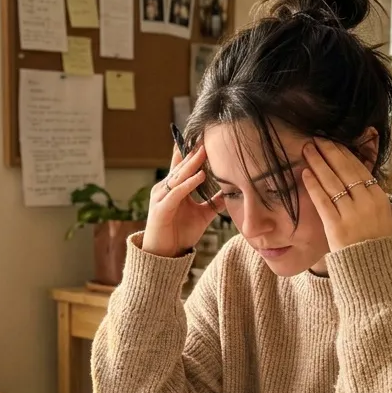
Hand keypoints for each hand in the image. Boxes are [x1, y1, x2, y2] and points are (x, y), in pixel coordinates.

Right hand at [141, 143, 215, 257]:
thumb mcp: (202, 214)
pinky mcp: (160, 209)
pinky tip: (199, 176)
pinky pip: (176, 193)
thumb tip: (231, 192)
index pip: (182, 165)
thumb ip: (213, 202)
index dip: (191, 151)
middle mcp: (165, 189)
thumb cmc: (180, 234)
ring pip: (178, 177)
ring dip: (191, 164)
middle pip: (180, 167)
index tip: (203, 138)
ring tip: (203, 152)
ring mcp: (160, 198)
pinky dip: (188, 184)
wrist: (165, 255)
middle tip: (205, 137)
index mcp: (173, 188)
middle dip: (193, 153)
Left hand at [301, 138, 391, 250]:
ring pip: (333, 182)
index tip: (332, 141)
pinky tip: (305, 173)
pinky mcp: (337, 225)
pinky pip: (323, 200)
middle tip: (316, 138)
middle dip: (329, 151)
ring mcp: (352, 213)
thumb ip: (368, 194)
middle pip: (345, 170)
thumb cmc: (372, 240)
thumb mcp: (379, 213)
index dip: (344, 152)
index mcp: (378, 196)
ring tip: (307, 150)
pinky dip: (313, 185)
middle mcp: (367, 202)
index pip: (359, 167)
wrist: (373, 268)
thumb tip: (356, 174)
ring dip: (318, 163)